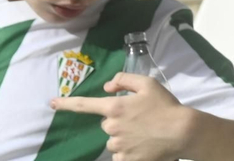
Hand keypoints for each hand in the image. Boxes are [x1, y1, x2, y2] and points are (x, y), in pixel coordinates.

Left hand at [49, 73, 195, 160]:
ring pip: (114, 140)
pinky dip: (129, 151)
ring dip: (124, 137)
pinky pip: (120, 155)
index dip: (66, 103)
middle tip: (141, 119)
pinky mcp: (124, 160)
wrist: (181, 131)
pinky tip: (144, 146)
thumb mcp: (149, 84)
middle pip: (107, 123)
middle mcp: (112, 127)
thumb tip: (107, 87)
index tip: (52, 103)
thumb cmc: (166, 105)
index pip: (85, 105)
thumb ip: (125, 80)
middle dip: (119, 121)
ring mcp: (117, 146)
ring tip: (145, 133)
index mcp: (115, 107)